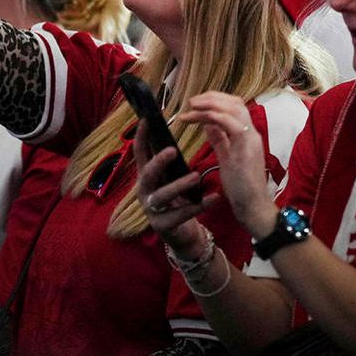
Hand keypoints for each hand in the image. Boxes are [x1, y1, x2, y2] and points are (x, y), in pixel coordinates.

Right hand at [132, 119, 215, 250]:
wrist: (181, 236)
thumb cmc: (176, 201)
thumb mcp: (170, 180)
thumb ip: (169, 162)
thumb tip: (172, 134)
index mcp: (145, 176)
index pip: (140, 153)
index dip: (141, 137)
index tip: (146, 119)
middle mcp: (144, 191)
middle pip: (148, 173)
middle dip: (159, 161)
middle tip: (173, 150)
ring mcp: (152, 209)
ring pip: (163, 195)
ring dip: (179, 185)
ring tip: (195, 176)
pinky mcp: (164, 225)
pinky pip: (183, 214)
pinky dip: (200, 205)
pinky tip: (215, 197)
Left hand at [178, 92, 274, 236]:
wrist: (252, 206)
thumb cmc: (240, 186)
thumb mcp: (226, 157)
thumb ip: (219, 140)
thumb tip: (207, 124)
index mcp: (247, 134)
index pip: (235, 106)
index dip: (216, 100)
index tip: (196, 103)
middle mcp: (252, 133)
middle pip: (235, 102)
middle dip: (212, 97)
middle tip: (191, 101)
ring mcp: (251, 139)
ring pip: (234, 108)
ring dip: (210, 104)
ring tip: (191, 106)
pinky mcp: (247, 148)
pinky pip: (232, 123)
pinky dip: (213, 116)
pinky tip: (197, 119)